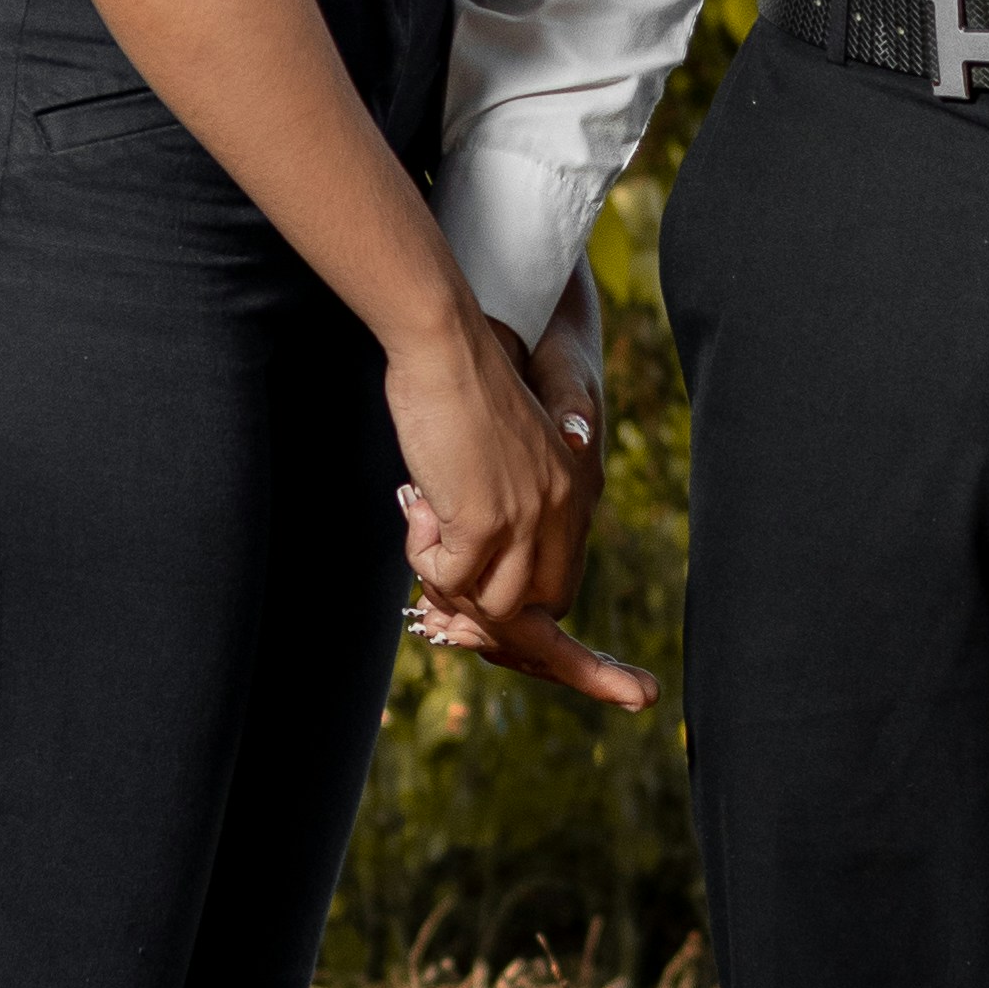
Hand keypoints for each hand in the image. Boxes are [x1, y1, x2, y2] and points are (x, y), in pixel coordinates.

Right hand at [394, 283, 653, 713]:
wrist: (445, 341)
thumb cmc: (455, 392)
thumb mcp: (492, 464)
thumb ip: (496, 522)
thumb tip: (457, 606)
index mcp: (575, 493)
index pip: (562, 592)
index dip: (528, 631)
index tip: (494, 646)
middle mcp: (563, 512)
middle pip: (535, 616)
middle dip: (486, 628)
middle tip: (432, 609)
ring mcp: (527, 520)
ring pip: (490, 608)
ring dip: (443, 584)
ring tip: (420, 524)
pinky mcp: (485, 520)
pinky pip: (449, 579)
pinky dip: (420, 556)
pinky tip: (413, 502)